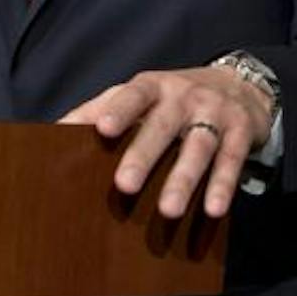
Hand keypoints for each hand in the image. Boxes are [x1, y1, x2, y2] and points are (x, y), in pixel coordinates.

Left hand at [59, 65, 274, 219]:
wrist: (242, 84)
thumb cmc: (176, 98)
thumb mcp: (142, 95)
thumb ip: (100, 108)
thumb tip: (54, 129)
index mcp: (154, 87)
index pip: (134, 95)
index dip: (119, 110)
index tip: (102, 129)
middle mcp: (185, 97)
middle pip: (163, 126)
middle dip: (144, 155)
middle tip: (125, 185)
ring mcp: (215, 114)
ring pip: (199, 147)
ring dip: (184, 179)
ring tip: (168, 211)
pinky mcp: (241, 133)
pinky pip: (232, 161)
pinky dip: (222, 186)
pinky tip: (213, 210)